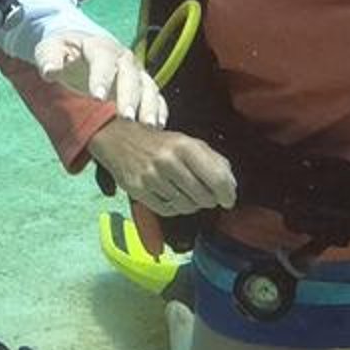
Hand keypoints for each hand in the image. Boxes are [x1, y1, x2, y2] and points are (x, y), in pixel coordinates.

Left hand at [34, 28, 167, 125]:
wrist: (79, 49)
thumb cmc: (64, 51)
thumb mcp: (50, 48)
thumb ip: (49, 57)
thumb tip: (49, 71)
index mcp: (99, 46)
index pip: (103, 59)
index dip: (102, 77)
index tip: (97, 97)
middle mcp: (122, 58)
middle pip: (131, 75)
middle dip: (129, 96)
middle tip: (126, 117)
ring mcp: (135, 72)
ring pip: (148, 86)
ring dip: (149, 106)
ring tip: (148, 125)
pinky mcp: (143, 86)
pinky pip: (157, 97)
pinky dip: (159, 111)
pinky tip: (157, 127)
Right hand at [88, 119, 237, 214]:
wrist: (119, 138)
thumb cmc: (160, 143)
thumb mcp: (188, 142)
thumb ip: (213, 160)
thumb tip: (230, 186)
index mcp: (185, 146)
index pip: (216, 179)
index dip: (227, 194)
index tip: (228, 200)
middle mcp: (168, 161)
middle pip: (203, 197)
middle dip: (209, 200)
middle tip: (206, 195)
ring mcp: (152, 177)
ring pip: (186, 206)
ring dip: (191, 204)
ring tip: (187, 193)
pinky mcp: (139, 191)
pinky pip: (168, 210)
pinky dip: (174, 207)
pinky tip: (172, 196)